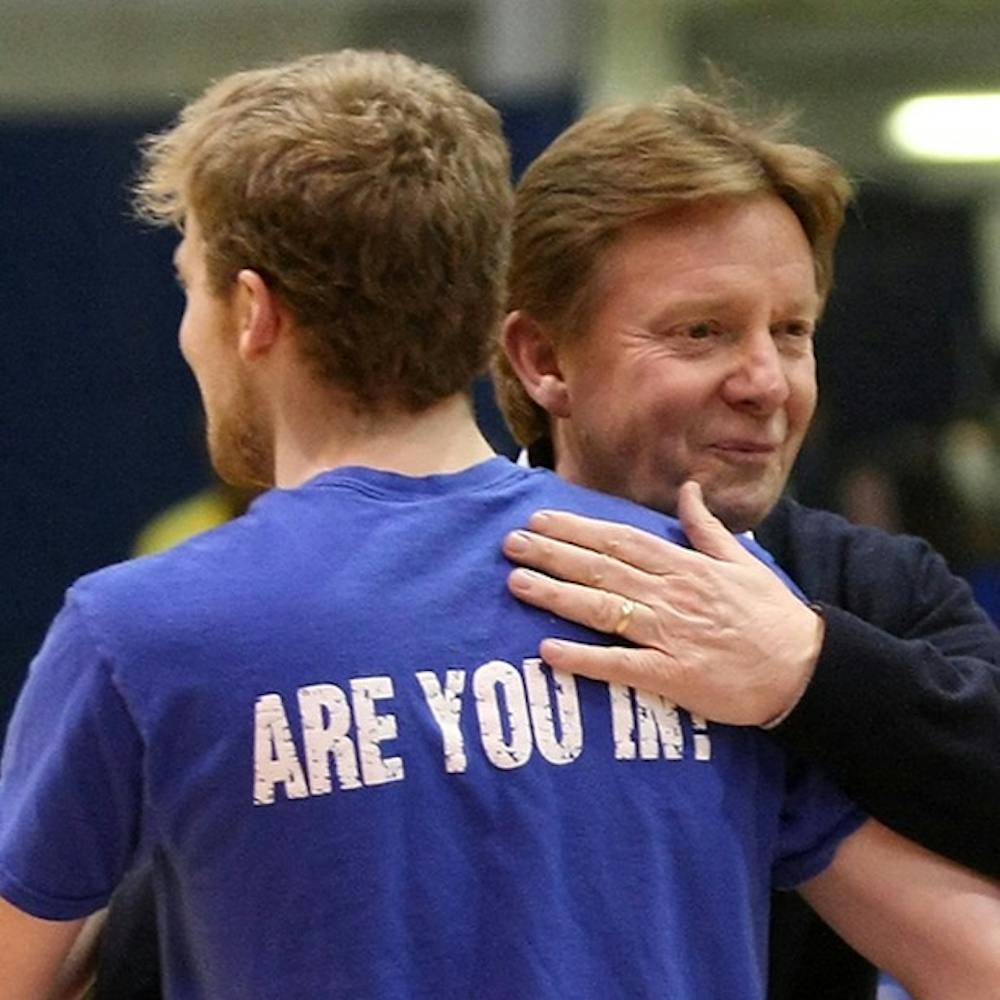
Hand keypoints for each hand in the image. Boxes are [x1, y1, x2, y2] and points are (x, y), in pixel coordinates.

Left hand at [502, 481, 824, 725]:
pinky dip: (584, 660)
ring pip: (603, 610)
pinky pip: (621, 666)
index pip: (620, 541)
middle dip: (553, 555)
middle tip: (510, 544)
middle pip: (601, 570)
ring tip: (517, 584)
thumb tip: (689, 488)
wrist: (804, 669)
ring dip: (557, 596)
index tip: (541, 520)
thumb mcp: (742, 560)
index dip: (577, 529)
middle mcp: (671, 596)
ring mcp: (670, 636)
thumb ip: (706, 527)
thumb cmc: (770, 615)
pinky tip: (549, 653)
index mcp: (685, 567)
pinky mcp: (673, 676)